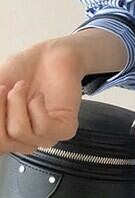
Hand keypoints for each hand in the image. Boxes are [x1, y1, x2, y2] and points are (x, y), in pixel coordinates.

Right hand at [0, 38, 84, 154]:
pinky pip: (43, 126)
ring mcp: (45, 137)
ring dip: (16, 102)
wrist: (47, 55)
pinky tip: (39, 96)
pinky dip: (36, 105)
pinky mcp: (66, 129)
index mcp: (6, 136)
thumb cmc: (18, 72)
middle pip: (2, 141)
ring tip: (21, 87)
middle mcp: (24, 141)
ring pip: (20, 131)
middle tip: (4, 89)